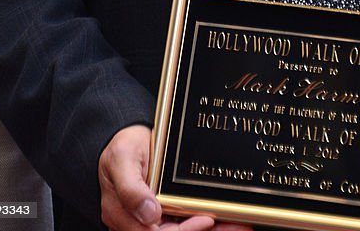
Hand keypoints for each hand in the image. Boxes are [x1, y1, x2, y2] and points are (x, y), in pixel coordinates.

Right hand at [98, 125, 251, 230]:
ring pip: (179, 230)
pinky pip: (183, 221)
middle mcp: (137, 221)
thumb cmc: (121, 146)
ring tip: (237, 225)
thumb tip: (150, 215)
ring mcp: (151, 218)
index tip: (206, 220)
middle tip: (235, 226)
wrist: (125, 137)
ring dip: (206, 228)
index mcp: (122, 214)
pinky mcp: (163, 212)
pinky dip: (202, 221)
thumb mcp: (122, 159)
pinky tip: (222, 218)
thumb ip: (131, 189)